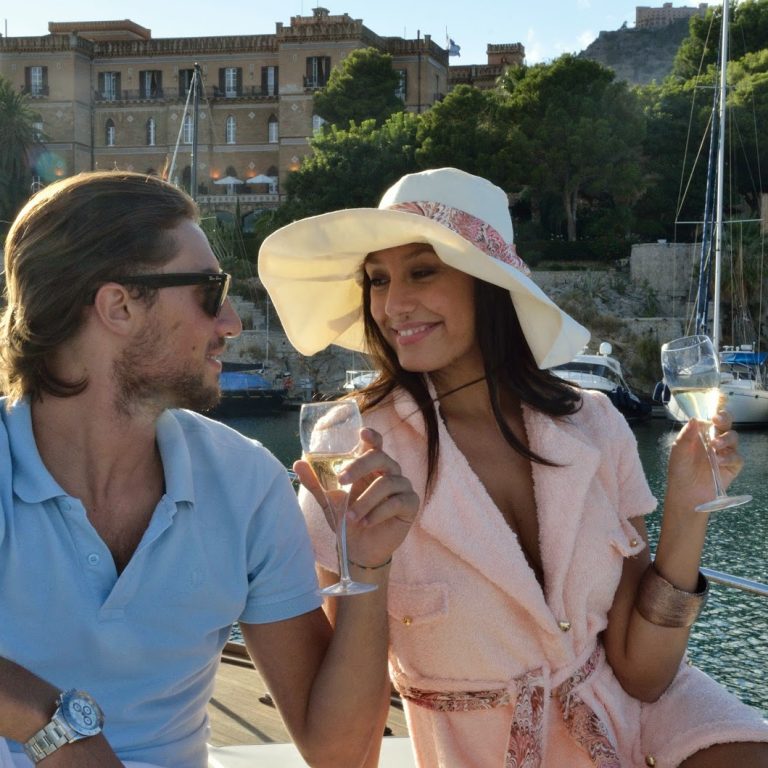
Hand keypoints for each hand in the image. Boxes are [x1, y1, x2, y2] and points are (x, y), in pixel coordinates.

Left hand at [294, 427, 417, 566]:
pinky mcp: (410, 504)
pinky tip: (366, 523)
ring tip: (350, 517)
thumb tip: (298, 463)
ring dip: (365, 500)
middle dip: (360, 466)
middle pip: (380, 458)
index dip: (372, 436)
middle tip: (341, 480)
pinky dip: (379, 512)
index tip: (363, 433)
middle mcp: (389, 472)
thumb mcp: (328, 501)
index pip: (375, 445)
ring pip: (387, 483)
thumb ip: (316, 483)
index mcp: (371, 467)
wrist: (358, 549)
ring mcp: (402, 487)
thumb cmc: (347, 520)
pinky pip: (397, 502)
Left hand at [666, 409, 743, 512]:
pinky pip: (737, 457)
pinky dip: (729, 457)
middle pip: (726, 425)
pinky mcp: (732, 466)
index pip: (712, 419)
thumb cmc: (680, 470)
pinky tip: (719, 461)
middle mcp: (715, 441)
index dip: (716, 414)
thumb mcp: (679, 451)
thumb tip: (694, 419)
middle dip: (725, 420)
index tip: (713, 415)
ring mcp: (725, 453)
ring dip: (725, 439)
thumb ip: (686, 435)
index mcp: (702, 434)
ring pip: (733, 438)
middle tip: (718, 421)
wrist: (686, 493)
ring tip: (714, 446)